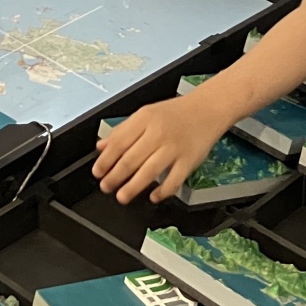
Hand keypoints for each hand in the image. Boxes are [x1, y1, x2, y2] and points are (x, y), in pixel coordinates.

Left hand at [93, 92, 229, 203]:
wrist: (207, 109)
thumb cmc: (175, 113)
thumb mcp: (145, 114)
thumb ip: (123, 130)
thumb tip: (102, 146)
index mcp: (144, 118)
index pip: (118, 142)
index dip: (105, 160)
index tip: (97, 172)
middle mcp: (158, 133)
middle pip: (131, 159)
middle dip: (115, 177)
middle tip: (106, 187)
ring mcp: (174, 148)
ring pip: (149, 172)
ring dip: (132, 187)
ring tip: (122, 196)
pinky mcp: (189, 161)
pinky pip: (174, 180)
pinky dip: (162, 191)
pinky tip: (153, 196)